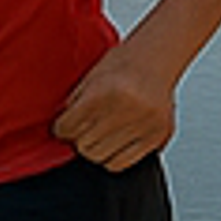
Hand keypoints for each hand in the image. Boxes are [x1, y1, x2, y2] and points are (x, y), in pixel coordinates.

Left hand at [50, 41, 179, 174]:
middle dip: (80, 138)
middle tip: (87, 126)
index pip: (67, 128)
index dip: (62, 128)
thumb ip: (75, 105)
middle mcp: (126, 110)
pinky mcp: (158, 136)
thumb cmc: (124, 64)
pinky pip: (122, 163)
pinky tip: (116, 141)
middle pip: (84, 146)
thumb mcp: (91, 77)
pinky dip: (114, 156)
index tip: (65, 126)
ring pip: (101, 157)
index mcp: (105, 92)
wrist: (158, 58)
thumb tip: (61, 132)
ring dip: (97, 148)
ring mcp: (144, 124)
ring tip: (102, 132)